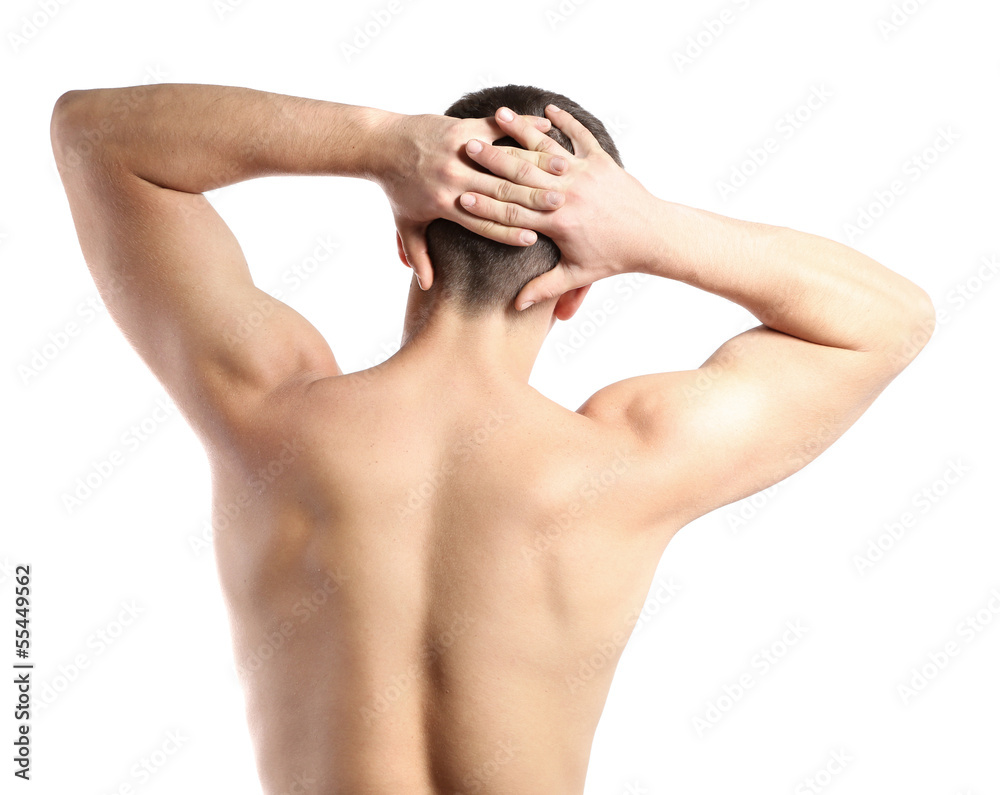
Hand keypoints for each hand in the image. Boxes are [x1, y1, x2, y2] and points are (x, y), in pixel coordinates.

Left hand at [373, 110, 560, 289]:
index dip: (508, 233)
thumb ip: (419, 256)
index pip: (483, 224)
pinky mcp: (460, 128)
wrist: (382, 145)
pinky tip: (549, 129)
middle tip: (560, 206)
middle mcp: (453, 179)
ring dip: (534, 164)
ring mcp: (457, 152)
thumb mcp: (407, 225)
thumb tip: (426, 287)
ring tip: (564, 170)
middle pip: (500, 194)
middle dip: (531, 200)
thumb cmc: (396, 189)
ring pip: (503, 161)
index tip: (534, 239)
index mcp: (445, 206)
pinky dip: (523, 127)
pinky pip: (497, 128)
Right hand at [458, 105, 657, 309]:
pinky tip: (547, 108)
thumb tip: (515, 307)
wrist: (653, 235)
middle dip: (493, 159)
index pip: (513, 211)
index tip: (462, 195)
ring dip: (522, 130)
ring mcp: (585, 173)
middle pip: (523, 174)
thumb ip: (544, 288)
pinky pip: (580, 135)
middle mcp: (569, 193)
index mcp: (559, 222)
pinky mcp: (602, 160)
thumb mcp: (577, 275)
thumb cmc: (614, 257)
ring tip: (499, 114)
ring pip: (547, 148)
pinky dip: (564, 121)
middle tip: (467, 146)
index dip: (486, 205)